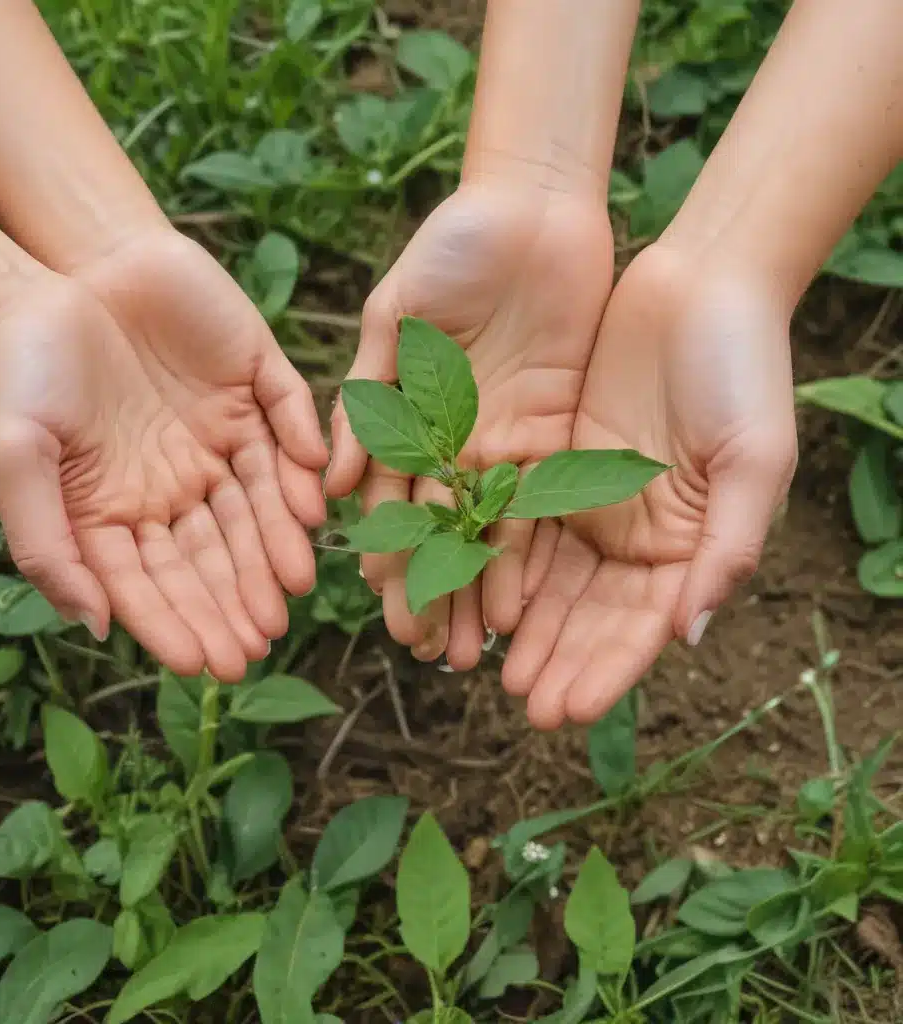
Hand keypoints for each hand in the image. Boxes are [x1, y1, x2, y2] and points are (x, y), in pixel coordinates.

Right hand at [0, 230, 326, 679]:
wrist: (47, 272)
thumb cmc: (17, 372)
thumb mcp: (14, 460)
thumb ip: (48, 544)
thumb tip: (95, 626)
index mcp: (123, 508)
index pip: (157, 578)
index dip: (182, 620)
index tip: (207, 663)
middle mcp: (179, 479)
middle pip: (217, 549)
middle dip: (239, 596)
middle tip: (262, 640)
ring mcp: (221, 430)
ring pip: (261, 498)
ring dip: (279, 542)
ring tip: (297, 587)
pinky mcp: (252, 379)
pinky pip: (285, 420)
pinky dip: (299, 457)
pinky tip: (310, 501)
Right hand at [325, 182, 613, 669]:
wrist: (536, 206)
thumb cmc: (453, 245)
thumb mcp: (398, 312)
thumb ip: (369, 389)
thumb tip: (332, 478)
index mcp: (406, 414)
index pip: (391, 503)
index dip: (387, 556)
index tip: (383, 611)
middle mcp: (452, 439)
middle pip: (438, 529)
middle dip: (432, 590)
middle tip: (427, 653)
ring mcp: (502, 439)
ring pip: (486, 529)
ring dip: (478, 588)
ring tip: (473, 650)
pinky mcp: (552, 430)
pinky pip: (538, 502)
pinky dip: (526, 552)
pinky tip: (518, 601)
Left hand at [502, 245, 797, 728]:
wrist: (699, 288)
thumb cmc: (743, 370)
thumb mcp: (753, 460)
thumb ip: (726, 548)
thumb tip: (691, 635)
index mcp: (688, 544)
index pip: (642, 626)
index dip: (606, 670)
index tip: (567, 709)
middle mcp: (636, 534)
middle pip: (588, 613)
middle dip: (557, 659)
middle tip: (523, 705)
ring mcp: (592, 501)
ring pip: (548, 577)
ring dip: (520, 624)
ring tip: (488, 668)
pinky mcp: (554, 463)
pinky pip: (519, 520)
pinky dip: (497, 558)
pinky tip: (471, 595)